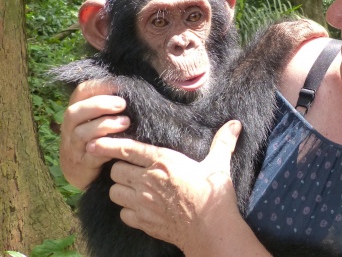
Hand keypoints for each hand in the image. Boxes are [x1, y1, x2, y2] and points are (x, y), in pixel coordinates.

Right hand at [60, 79, 129, 188]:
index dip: (98, 86)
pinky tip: (118, 143)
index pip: (81, 92)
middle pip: (75, 112)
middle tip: (122, 104)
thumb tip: (134, 91)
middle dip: (99, 105)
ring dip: (104, 125)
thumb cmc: (99, 139)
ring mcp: (74, 147)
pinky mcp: (82, 164)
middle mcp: (70, 128)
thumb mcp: (99, 120)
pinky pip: (90, 155)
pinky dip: (104, 147)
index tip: (119, 85)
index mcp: (77, 113)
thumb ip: (110, 106)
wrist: (84, 173)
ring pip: (81, 133)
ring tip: (126, 123)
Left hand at [87, 120, 242, 253]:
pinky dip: (127, 210)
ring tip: (133, 187)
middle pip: (116, 170)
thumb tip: (235, 124)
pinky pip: (123, 214)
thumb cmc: (214, 194)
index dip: (109, 145)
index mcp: (164, 161)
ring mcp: (143, 203)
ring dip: (121, 188)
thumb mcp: (219, 164)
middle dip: (120, 168)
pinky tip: (139, 207)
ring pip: (115, 192)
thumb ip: (223, 142)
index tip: (95, 143)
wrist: (211, 229)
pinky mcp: (144, 222)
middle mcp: (148, 180)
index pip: (128, 149)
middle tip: (132, 168)